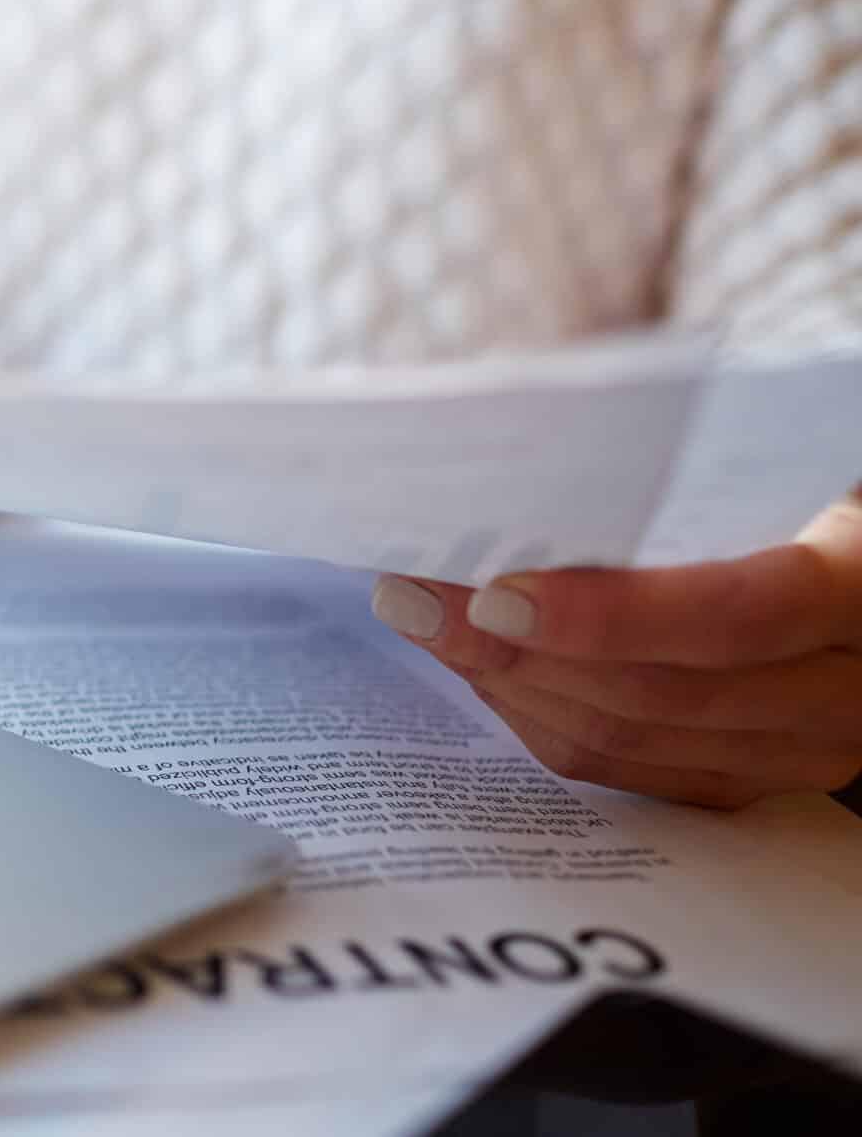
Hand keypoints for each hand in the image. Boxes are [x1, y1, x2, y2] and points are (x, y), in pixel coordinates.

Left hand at [370, 494, 861, 807]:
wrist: (854, 560)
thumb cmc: (789, 474)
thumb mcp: (764, 458)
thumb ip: (676, 466)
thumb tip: (517, 452)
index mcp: (860, 585)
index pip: (738, 616)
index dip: (609, 617)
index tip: (494, 594)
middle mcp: (845, 688)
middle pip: (659, 694)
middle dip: (513, 651)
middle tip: (410, 596)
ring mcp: (802, 748)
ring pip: (629, 739)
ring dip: (506, 684)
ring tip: (420, 620)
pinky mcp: (751, 776)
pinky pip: (626, 768)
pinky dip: (538, 714)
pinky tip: (477, 663)